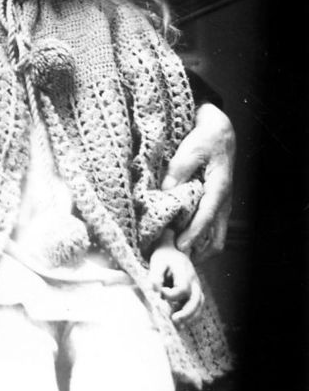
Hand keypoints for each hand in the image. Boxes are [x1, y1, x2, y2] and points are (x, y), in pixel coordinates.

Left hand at [150, 236, 203, 324]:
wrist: (172, 252)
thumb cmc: (163, 258)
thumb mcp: (157, 262)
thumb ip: (155, 276)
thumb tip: (154, 291)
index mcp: (185, 271)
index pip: (183, 288)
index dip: (172, 295)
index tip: (161, 293)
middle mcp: (194, 281)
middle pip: (197, 300)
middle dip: (187, 312)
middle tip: (174, 320)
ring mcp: (196, 287)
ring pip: (199, 305)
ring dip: (190, 317)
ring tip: (178, 326)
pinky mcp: (195, 293)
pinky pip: (197, 307)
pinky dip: (191, 316)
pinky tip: (181, 324)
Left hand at [162, 102, 234, 261]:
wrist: (220, 132)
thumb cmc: (206, 139)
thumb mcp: (191, 149)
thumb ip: (179, 169)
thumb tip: (166, 190)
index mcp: (218, 189)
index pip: (206, 219)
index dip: (192, 236)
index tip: (179, 248)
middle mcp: (223, 203)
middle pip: (215, 240)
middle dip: (196, 252)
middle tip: (172, 257)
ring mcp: (221, 207)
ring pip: (215, 240)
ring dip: (197, 250)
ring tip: (174, 254)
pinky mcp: (216, 206)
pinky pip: (211, 232)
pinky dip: (199, 242)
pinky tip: (181, 243)